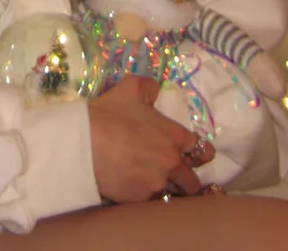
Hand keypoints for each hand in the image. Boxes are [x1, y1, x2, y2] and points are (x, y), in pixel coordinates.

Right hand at [87, 76, 214, 202]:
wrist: (85, 144)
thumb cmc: (111, 114)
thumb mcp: (131, 88)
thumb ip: (149, 87)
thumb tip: (156, 89)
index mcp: (174, 137)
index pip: (202, 150)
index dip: (200, 152)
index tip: (193, 154)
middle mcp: (171, 164)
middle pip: (192, 181)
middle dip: (188, 179)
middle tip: (177, 175)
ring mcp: (156, 184)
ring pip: (171, 193)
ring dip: (166, 189)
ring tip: (152, 182)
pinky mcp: (139, 199)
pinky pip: (147, 200)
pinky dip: (142, 193)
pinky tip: (130, 185)